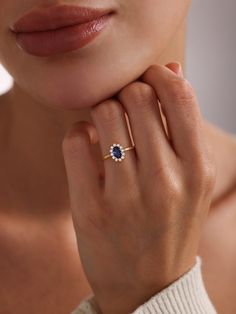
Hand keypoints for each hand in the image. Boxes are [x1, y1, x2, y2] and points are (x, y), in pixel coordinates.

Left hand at [62, 62, 215, 313]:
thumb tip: (173, 70)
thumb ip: (183, 124)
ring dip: (102, 111)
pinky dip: (79, 133)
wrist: (149, 286)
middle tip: (124, 107)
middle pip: (136, 96)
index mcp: (197, 169)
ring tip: (106, 127)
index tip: (146, 79)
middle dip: (127, 93)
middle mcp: (166, 180)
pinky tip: (88, 144)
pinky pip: (76, 140)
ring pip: (104, 112)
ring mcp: (126, 196)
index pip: (178, 96)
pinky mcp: (90, 208)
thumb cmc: (171, 225)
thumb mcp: (192, 179)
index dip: (157, 76)